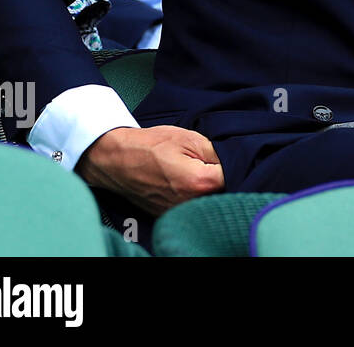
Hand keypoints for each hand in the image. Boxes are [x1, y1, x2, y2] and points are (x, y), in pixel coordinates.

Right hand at [76, 125, 223, 215]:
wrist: (117, 160)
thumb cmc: (150, 146)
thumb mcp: (190, 138)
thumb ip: (218, 152)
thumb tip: (236, 158)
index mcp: (200, 182)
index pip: (235, 174)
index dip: (234, 161)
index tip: (226, 154)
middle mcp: (191, 203)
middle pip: (223, 190)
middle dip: (221, 175)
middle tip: (206, 161)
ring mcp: (179, 211)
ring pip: (207, 199)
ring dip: (207, 186)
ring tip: (192, 169)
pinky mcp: (169, 214)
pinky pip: (191, 205)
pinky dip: (192, 194)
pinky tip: (183, 181)